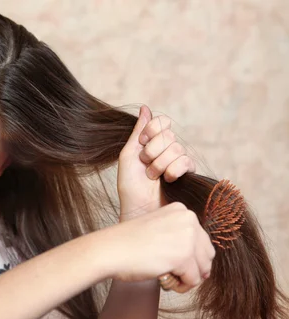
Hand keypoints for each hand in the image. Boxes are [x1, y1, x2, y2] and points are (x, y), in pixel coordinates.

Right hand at [97, 202, 214, 292]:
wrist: (109, 250)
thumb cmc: (128, 244)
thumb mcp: (159, 230)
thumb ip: (180, 238)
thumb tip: (206, 266)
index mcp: (182, 210)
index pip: (202, 240)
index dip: (189, 257)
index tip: (169, 260)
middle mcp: (188, 219)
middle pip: (207, 254)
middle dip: (192, 268)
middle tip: (172, 273)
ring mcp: (187, 237)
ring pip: (203, 268)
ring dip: (187, 278)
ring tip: (167, 278)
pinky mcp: (183, 256)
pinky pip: (193, 280)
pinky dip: (181, 286)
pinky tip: (165, 281)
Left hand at [117, 106, 195, 220]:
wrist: (139, 209)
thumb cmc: (130, 186)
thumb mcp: (129, 156)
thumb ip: (138, 132)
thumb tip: (145, 108)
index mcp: (152, 143)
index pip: (162, 122)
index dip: (152, 130)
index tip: (142, 144)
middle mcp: (167, 149)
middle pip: (168, 135)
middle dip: (152, 152)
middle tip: (146, 166)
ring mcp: (179, 161)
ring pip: (176, 148)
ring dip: (160, 164)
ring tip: (153, 177)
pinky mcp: (188, 174)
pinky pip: (186, 161)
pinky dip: (173, 171)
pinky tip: (167, 180)